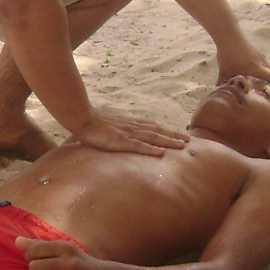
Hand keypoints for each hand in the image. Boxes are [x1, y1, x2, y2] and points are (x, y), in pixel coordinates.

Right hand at [73, 106, 188, 155]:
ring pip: (153, 138)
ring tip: (183, 146)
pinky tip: (162, 153)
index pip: (152, 126)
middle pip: (157, 131)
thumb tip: (116, 131)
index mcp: (130, 122)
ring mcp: (128, 133)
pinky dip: (151, 149)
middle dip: (174, 135)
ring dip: (169, 141)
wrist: (81, 116)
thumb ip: (115, 127)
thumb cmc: (91, 120)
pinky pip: (138, 146)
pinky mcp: (120, 141)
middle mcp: (133, 126)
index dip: (166, 130)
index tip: (178, 133)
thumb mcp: (107, 122)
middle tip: (189, 140)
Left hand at [216, 42, 269, 102]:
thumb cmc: (228, 54)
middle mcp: (263, 64)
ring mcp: (262, 60)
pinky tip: (269, 86)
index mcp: (257, 68)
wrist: (229, 36)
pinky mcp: (258, 58)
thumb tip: (220, 94)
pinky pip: (269, 70)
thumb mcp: (224, 71)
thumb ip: (223, 83)